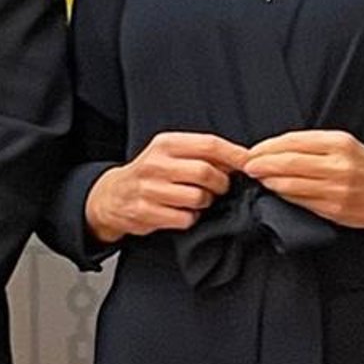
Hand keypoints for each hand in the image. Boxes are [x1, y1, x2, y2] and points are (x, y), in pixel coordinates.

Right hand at [85, 132, 249, 242]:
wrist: (113, 196)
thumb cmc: (151, 174)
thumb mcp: (170, 153)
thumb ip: (201, 153)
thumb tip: (241, 159)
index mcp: (166, 144)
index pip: (209, 144)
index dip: (234, 155)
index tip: (250, 164)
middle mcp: (156, 164)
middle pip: (205, 173)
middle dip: (220, 184)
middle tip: (220, 188)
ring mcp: (149, 189)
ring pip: (197, 198)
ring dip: (205, 202)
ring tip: (198, 200)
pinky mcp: (146, 212)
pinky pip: (184, 218)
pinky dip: (190, 218)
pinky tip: (183, 213)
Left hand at [243, 134, 363, 238]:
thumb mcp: (346, 146)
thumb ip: (315, 148)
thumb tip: (276, 151)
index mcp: (339, 143)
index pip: (292, 142)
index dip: (267, 147)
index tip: (252, 151)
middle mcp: (337, 164)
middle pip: (286, 162)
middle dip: (260, 165)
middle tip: (246, 166)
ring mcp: (335, 189)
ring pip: (289, 184)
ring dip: (268, 182)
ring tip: (258, 180)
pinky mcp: (334, 209)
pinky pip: (300, 202)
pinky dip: (284, 196)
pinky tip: (276, 193)